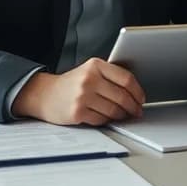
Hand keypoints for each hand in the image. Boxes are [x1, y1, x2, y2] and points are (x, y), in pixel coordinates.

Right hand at [13, 58, 145, 125]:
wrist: (44, 94)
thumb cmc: (71, 84)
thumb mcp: (89, 71)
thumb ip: (109, 76)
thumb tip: (135, 92)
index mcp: (95, 65)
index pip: (126, 79)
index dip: (138, 91)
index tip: (141, 99)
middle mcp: (89, 79)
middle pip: (122, 96)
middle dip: (133, 107)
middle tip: (137, 111)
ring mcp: (82, 96)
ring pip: (114, 110)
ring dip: (122, 115)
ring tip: (124, 115)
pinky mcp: (77, 112)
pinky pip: (102, 119)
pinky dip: (108, 120)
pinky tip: (108, 118)